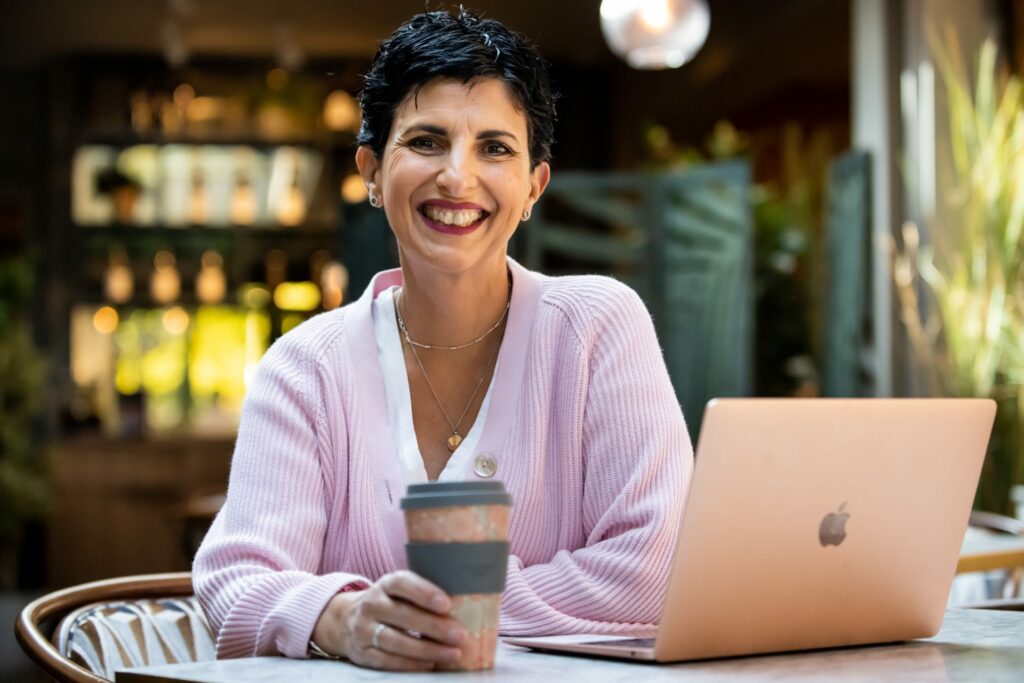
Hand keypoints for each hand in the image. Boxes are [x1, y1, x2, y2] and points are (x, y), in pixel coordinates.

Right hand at [311, 570, 466, 670]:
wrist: (348, 621)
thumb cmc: (391, 604)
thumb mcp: (401, 592)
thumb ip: (425, 594)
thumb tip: (468, 600)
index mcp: (386, 584)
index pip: (402, 583)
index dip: (424, 592)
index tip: (447, 604)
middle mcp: (372, 604)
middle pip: (403, 615)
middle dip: (434, 626)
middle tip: (460, 634)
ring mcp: (364, 629)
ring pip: (395, 640)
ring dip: (427, 649)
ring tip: (453, 653)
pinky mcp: (363, 653)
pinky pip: (387, 660)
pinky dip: (410, 664)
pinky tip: (430, 664)